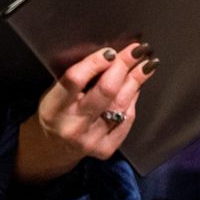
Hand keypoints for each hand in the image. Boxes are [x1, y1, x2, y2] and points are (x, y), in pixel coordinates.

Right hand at [14, 41, 159, 183]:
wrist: (53, 148)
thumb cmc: (55, 112)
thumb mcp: (54, 92)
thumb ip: (78, 77)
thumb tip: (109, 56)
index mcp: (53, 107)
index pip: (75, 79)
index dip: (95, 62)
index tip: (111, 51)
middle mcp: (73, 125)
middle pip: (105, 91)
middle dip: (123, 67)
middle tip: (137, 50)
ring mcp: (91, 140)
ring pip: (120, 104)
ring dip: (135, 81)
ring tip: (146, 65)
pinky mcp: (105, 149)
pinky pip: (126, 120)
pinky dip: (133, 100)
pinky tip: (137, 87)